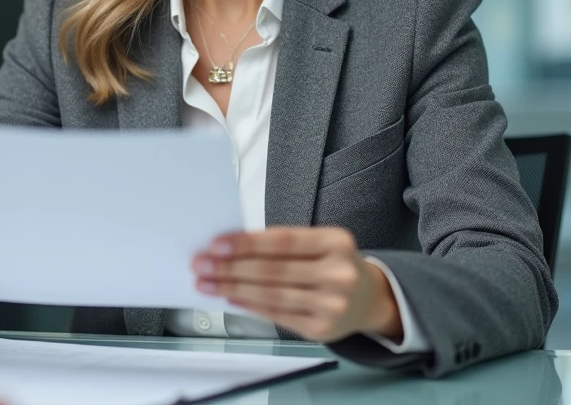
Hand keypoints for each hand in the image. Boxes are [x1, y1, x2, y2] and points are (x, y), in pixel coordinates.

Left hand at [192, 227, 401, 343]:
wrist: (369, 298)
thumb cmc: (334, 264)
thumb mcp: (319, 244)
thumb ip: (281, 244)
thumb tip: (231, 247)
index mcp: (337, 243)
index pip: (284, 241)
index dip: (248, 243)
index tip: (217, 244)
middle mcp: (339, 274)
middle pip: (274, 271)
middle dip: (231, 268)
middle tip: (201, 264)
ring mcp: (332, 305)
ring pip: (272, 296)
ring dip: (233, 289)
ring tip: (208, 283)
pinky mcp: (322, 329)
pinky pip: (277, 315)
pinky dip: (250, 307)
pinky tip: (231, 299)